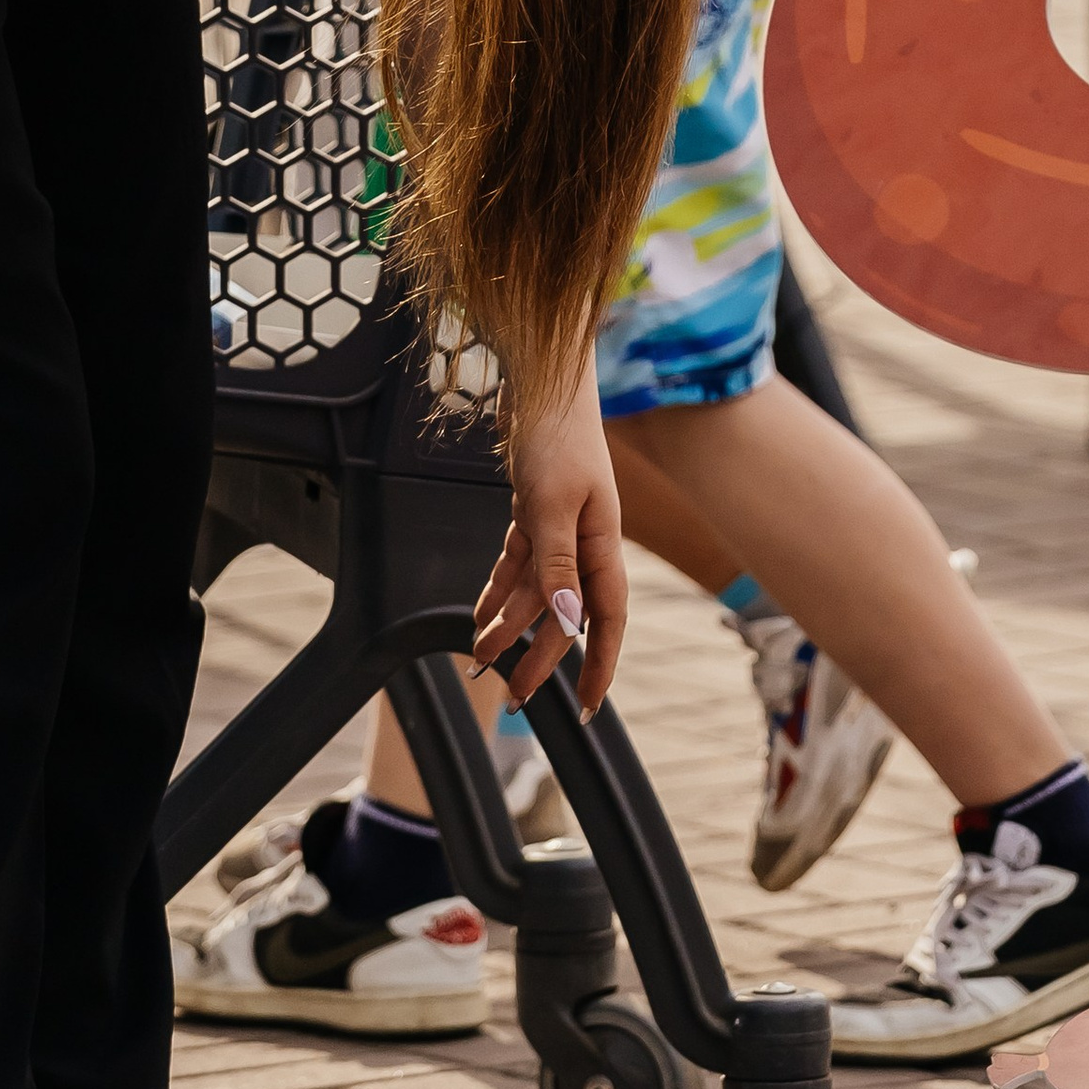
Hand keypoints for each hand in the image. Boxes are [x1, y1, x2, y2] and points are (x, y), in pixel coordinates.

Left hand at [472, 361, 627, 716]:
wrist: (542, 379)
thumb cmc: (556, 435)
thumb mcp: (555, 503)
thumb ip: (558, 563)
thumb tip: (568, 623)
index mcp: (602, 543)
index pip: (607, 619)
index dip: (599, 665)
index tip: (587, 708)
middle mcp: (585, 541)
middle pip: (565, 614)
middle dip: (541, 659)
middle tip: (513, 699)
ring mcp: (559, 526)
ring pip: (536, 592)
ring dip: (510, 626)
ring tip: (482, 661)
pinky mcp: (535, 511)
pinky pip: (518, 564)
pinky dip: (499, 591)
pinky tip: (481, 615)